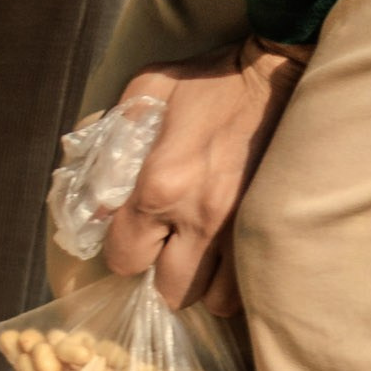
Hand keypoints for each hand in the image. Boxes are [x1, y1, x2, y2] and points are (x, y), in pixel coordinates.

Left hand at [101, 38, 310, 315]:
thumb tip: (93, 198)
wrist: (277, 71)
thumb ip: (111, 139)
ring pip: (212, 299)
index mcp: (160, 185)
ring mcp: (240, 228)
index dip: (122, 251)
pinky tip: (222, 260)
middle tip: (162, 248)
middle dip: (159, 275)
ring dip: (197, 283)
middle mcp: (199, 217)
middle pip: (168, 291)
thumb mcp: (145, 93)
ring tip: (193, 257)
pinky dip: (231, 283)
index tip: (131, 233)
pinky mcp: (270, 227)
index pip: (124, 258)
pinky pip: (247, 287)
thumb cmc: (207, 80)